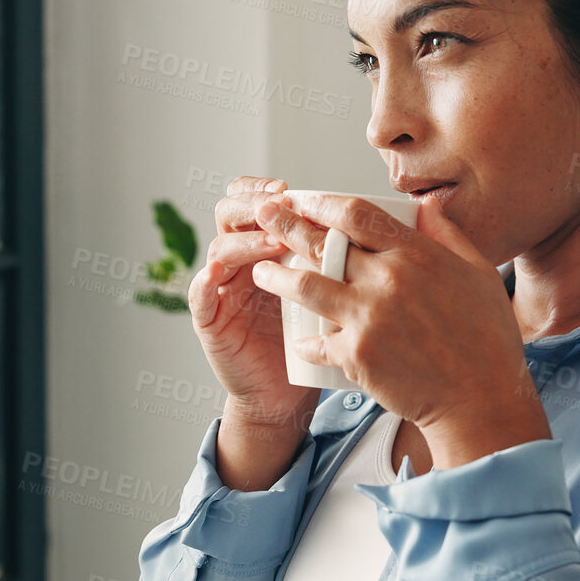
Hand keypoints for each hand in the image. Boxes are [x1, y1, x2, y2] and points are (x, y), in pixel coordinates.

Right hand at [186, 176, 318, 432]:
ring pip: (219, 250)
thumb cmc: (313, 336)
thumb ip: (339, 254)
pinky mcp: (209, 321)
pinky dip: (203, 283)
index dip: (265, 189)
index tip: (291, 191)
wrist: (288, 391)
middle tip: (279, 208)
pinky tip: (215, 275)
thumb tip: (381, 219)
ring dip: (245, 242)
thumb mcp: (330, 288)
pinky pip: (198, 297)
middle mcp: (238, 261)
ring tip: (273, 243)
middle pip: (229, 214)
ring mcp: (221, 289)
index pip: (254, 201)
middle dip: (252, 205)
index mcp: (264, 245)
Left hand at [249, 191, 549, 467]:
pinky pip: (317, 342)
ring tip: (260, 271)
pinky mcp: (357, 355)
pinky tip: (299, 341)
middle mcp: (389, 281)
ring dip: (277, 277)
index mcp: (417, 256)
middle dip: (287, 226)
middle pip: (324, 244)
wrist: (480, 399)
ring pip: (306, 287)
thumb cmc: (487, 338)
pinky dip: (306, 342)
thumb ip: (447, 235)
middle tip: (265, 215)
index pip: (358, 215)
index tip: (303, 198)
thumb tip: (425, 204)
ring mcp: (369, 318)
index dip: (324, 203)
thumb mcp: (478, 273)